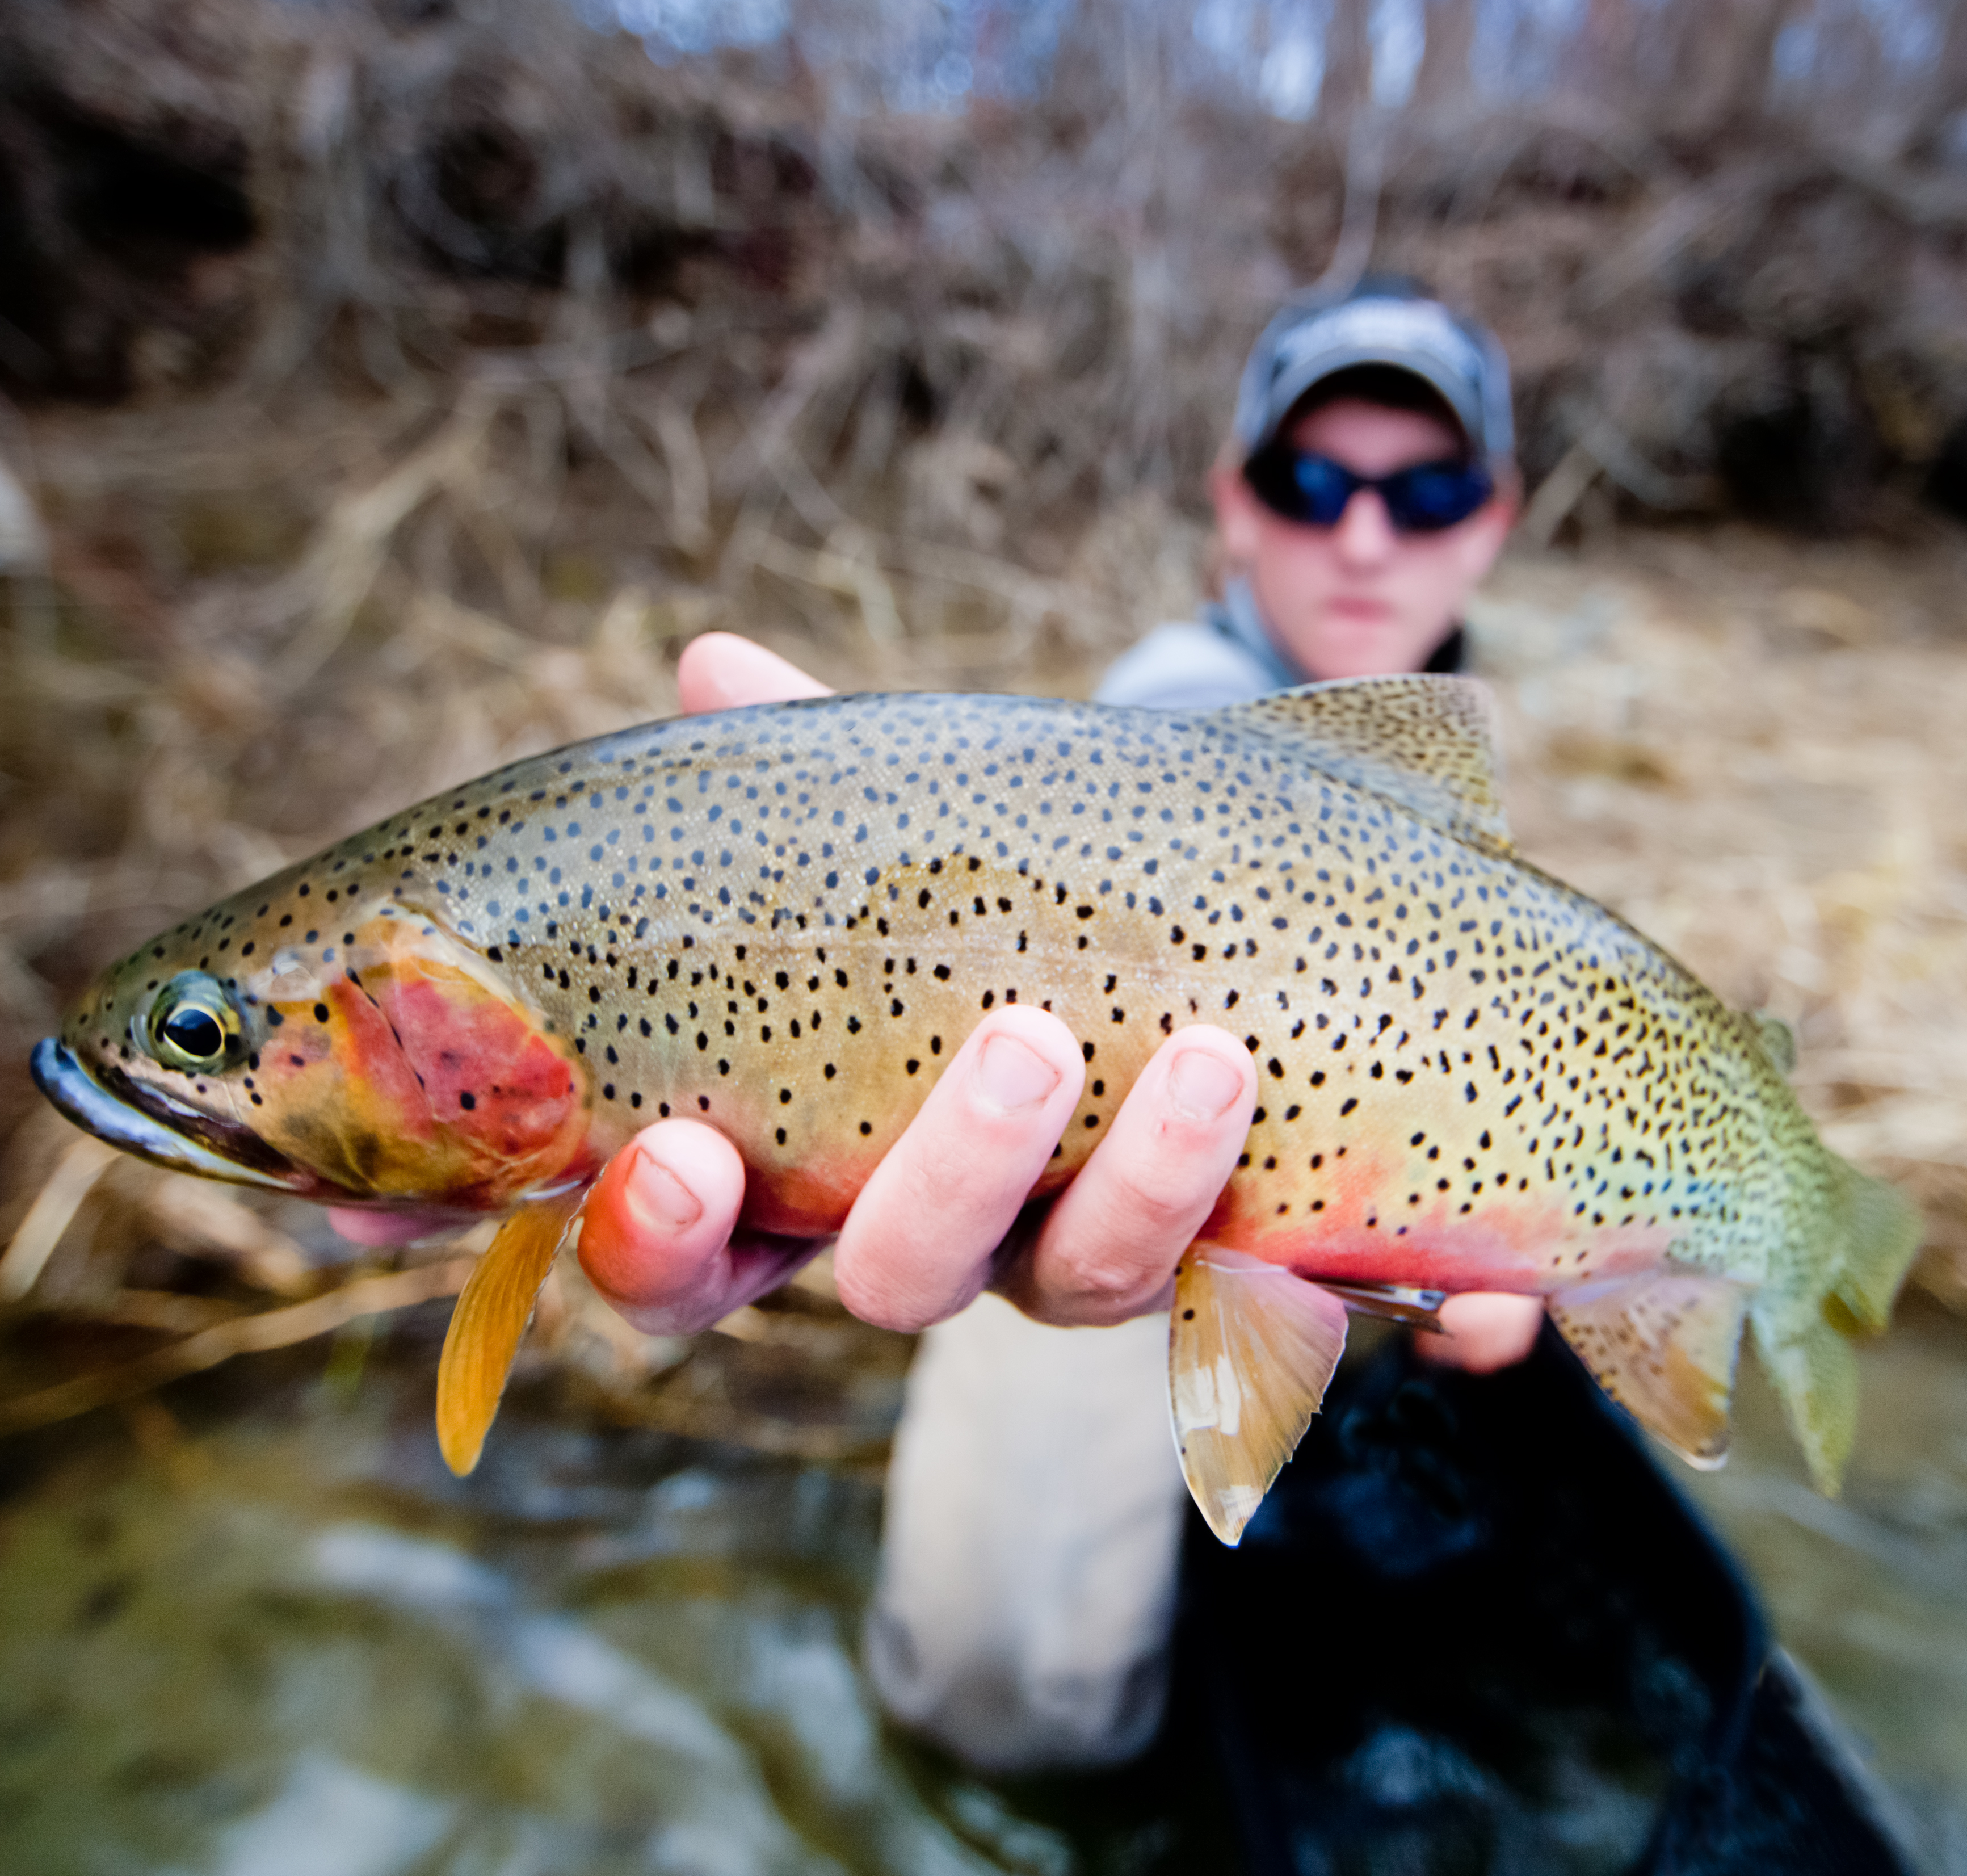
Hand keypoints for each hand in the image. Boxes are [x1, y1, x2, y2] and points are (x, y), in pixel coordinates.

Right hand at [571, 635, 1264, 1338]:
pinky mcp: (1213, 1269)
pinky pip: (1244, 1304)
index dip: (654, 1236)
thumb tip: (713, 662)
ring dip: (1146, 1178)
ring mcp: (1073, 1260)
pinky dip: (1277, 1258)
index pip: (685, 1255)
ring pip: (1084, 1281)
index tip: (682, 1156)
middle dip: (952, 1174)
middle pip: (897, 1277)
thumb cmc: (987, 901)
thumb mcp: (903, 840)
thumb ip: (801, 776)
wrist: (1190, 947)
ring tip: (1208, 1054)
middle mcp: (937, 1236)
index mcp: (804, 1163)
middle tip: (1024, 1043)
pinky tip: (1313, 1177)